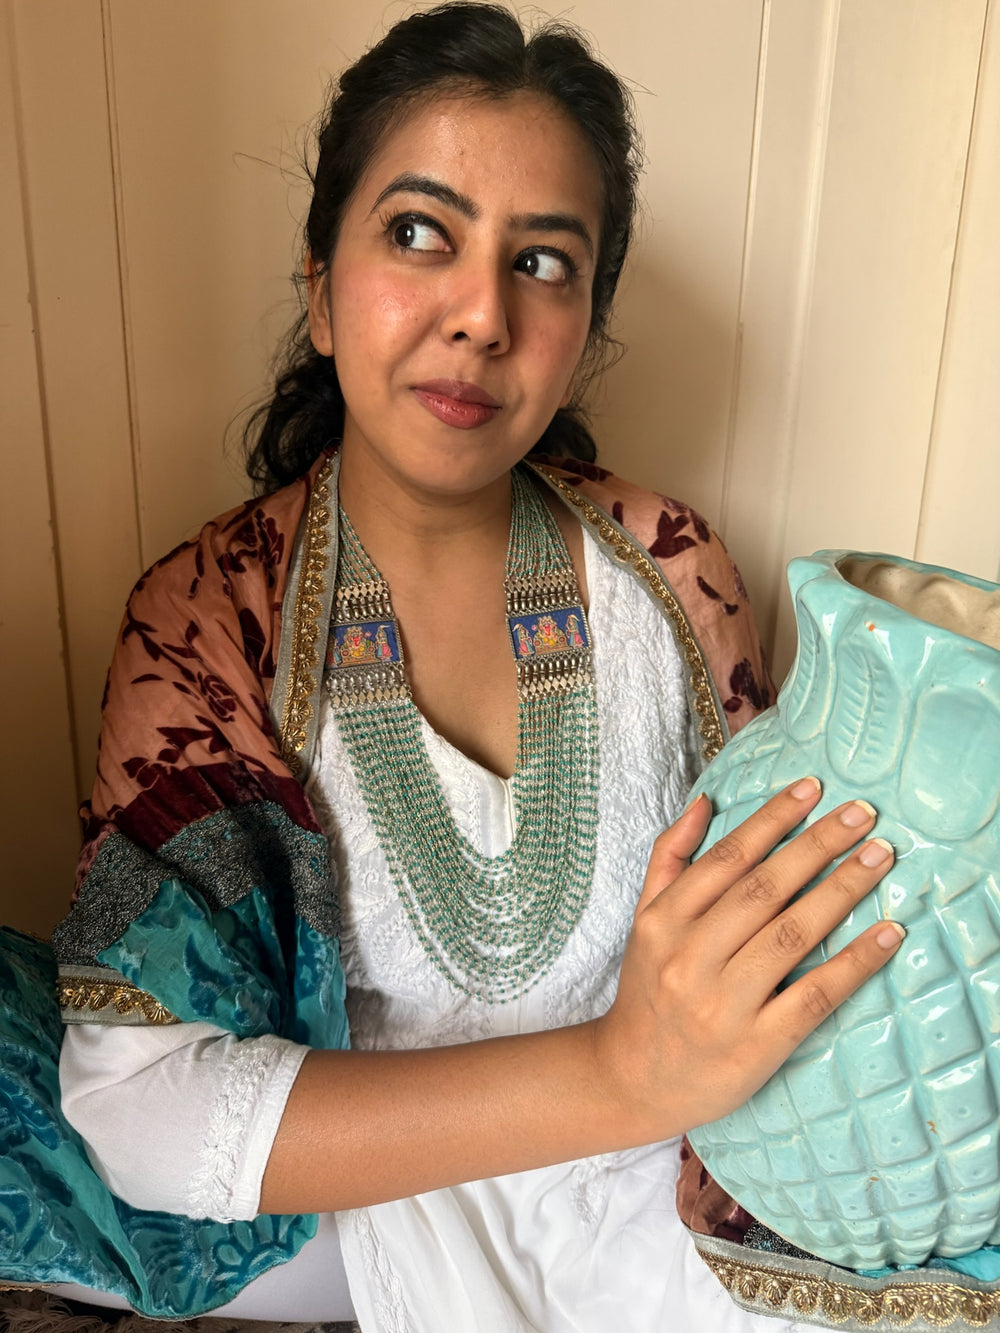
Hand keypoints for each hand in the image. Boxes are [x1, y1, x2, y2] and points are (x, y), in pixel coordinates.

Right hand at [592, 778, 901, 1139]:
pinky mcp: (756, 1046)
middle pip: (764, 890)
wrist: (632, 1078)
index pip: (727, 858)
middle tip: (863, 814)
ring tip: (880, 858)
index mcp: (664, 921)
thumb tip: (706, 801)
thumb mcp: (645, 919)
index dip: (772, 819)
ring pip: (792, 935)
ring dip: (842, 891)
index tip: (813, 788)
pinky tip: (888, 933)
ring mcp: (724, 1004)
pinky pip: (814, 996)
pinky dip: (855, 962)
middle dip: (818, 846)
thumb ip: (671, 858)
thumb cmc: (648, 989)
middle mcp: (691, 958)